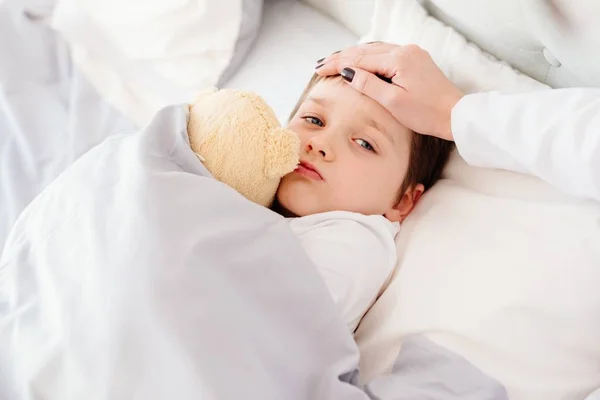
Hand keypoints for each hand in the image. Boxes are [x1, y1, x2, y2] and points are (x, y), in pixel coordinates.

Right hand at [315, 43, 463, 140]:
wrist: (455, 115)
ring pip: (376, 50)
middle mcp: (405, 51)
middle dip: (342, 57)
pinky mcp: (416, 60)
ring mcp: (412, 54)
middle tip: (321, 65)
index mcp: (398, 59)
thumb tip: (347, 72)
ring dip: (354, 55)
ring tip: (335, 61)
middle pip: (365, 51)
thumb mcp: (393, 102)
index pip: (359, 59)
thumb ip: (368, 85)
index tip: (320, 70)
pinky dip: (369, 57)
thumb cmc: (426, 113)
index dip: (337, 64)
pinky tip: (361, 61)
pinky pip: (386, 53)